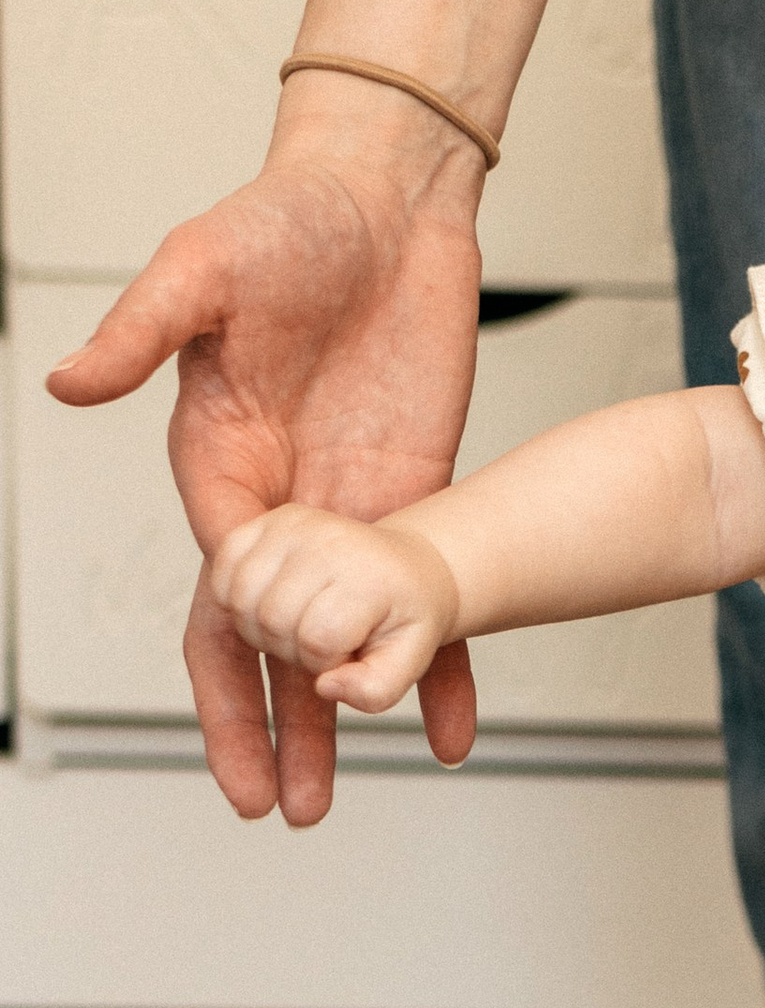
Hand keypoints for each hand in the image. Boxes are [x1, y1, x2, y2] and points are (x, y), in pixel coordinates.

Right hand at [44, 102, 484, 823]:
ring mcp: (352, 508)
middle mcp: (281, 504)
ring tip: (328, 801)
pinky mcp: (416, 496)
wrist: (388, 200)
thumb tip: (69, 383)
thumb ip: (143, 333)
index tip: (249, 725)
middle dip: (269, 727)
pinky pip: (425, 597)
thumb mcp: (202, 270)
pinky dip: (440, 665)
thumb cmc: (283, 222)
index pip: (220, 591)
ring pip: (343, 641)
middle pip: (270, 642)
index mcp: (219, 466)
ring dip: (339, 723)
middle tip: (280, 807)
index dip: (231, 665)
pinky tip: (453, 731)